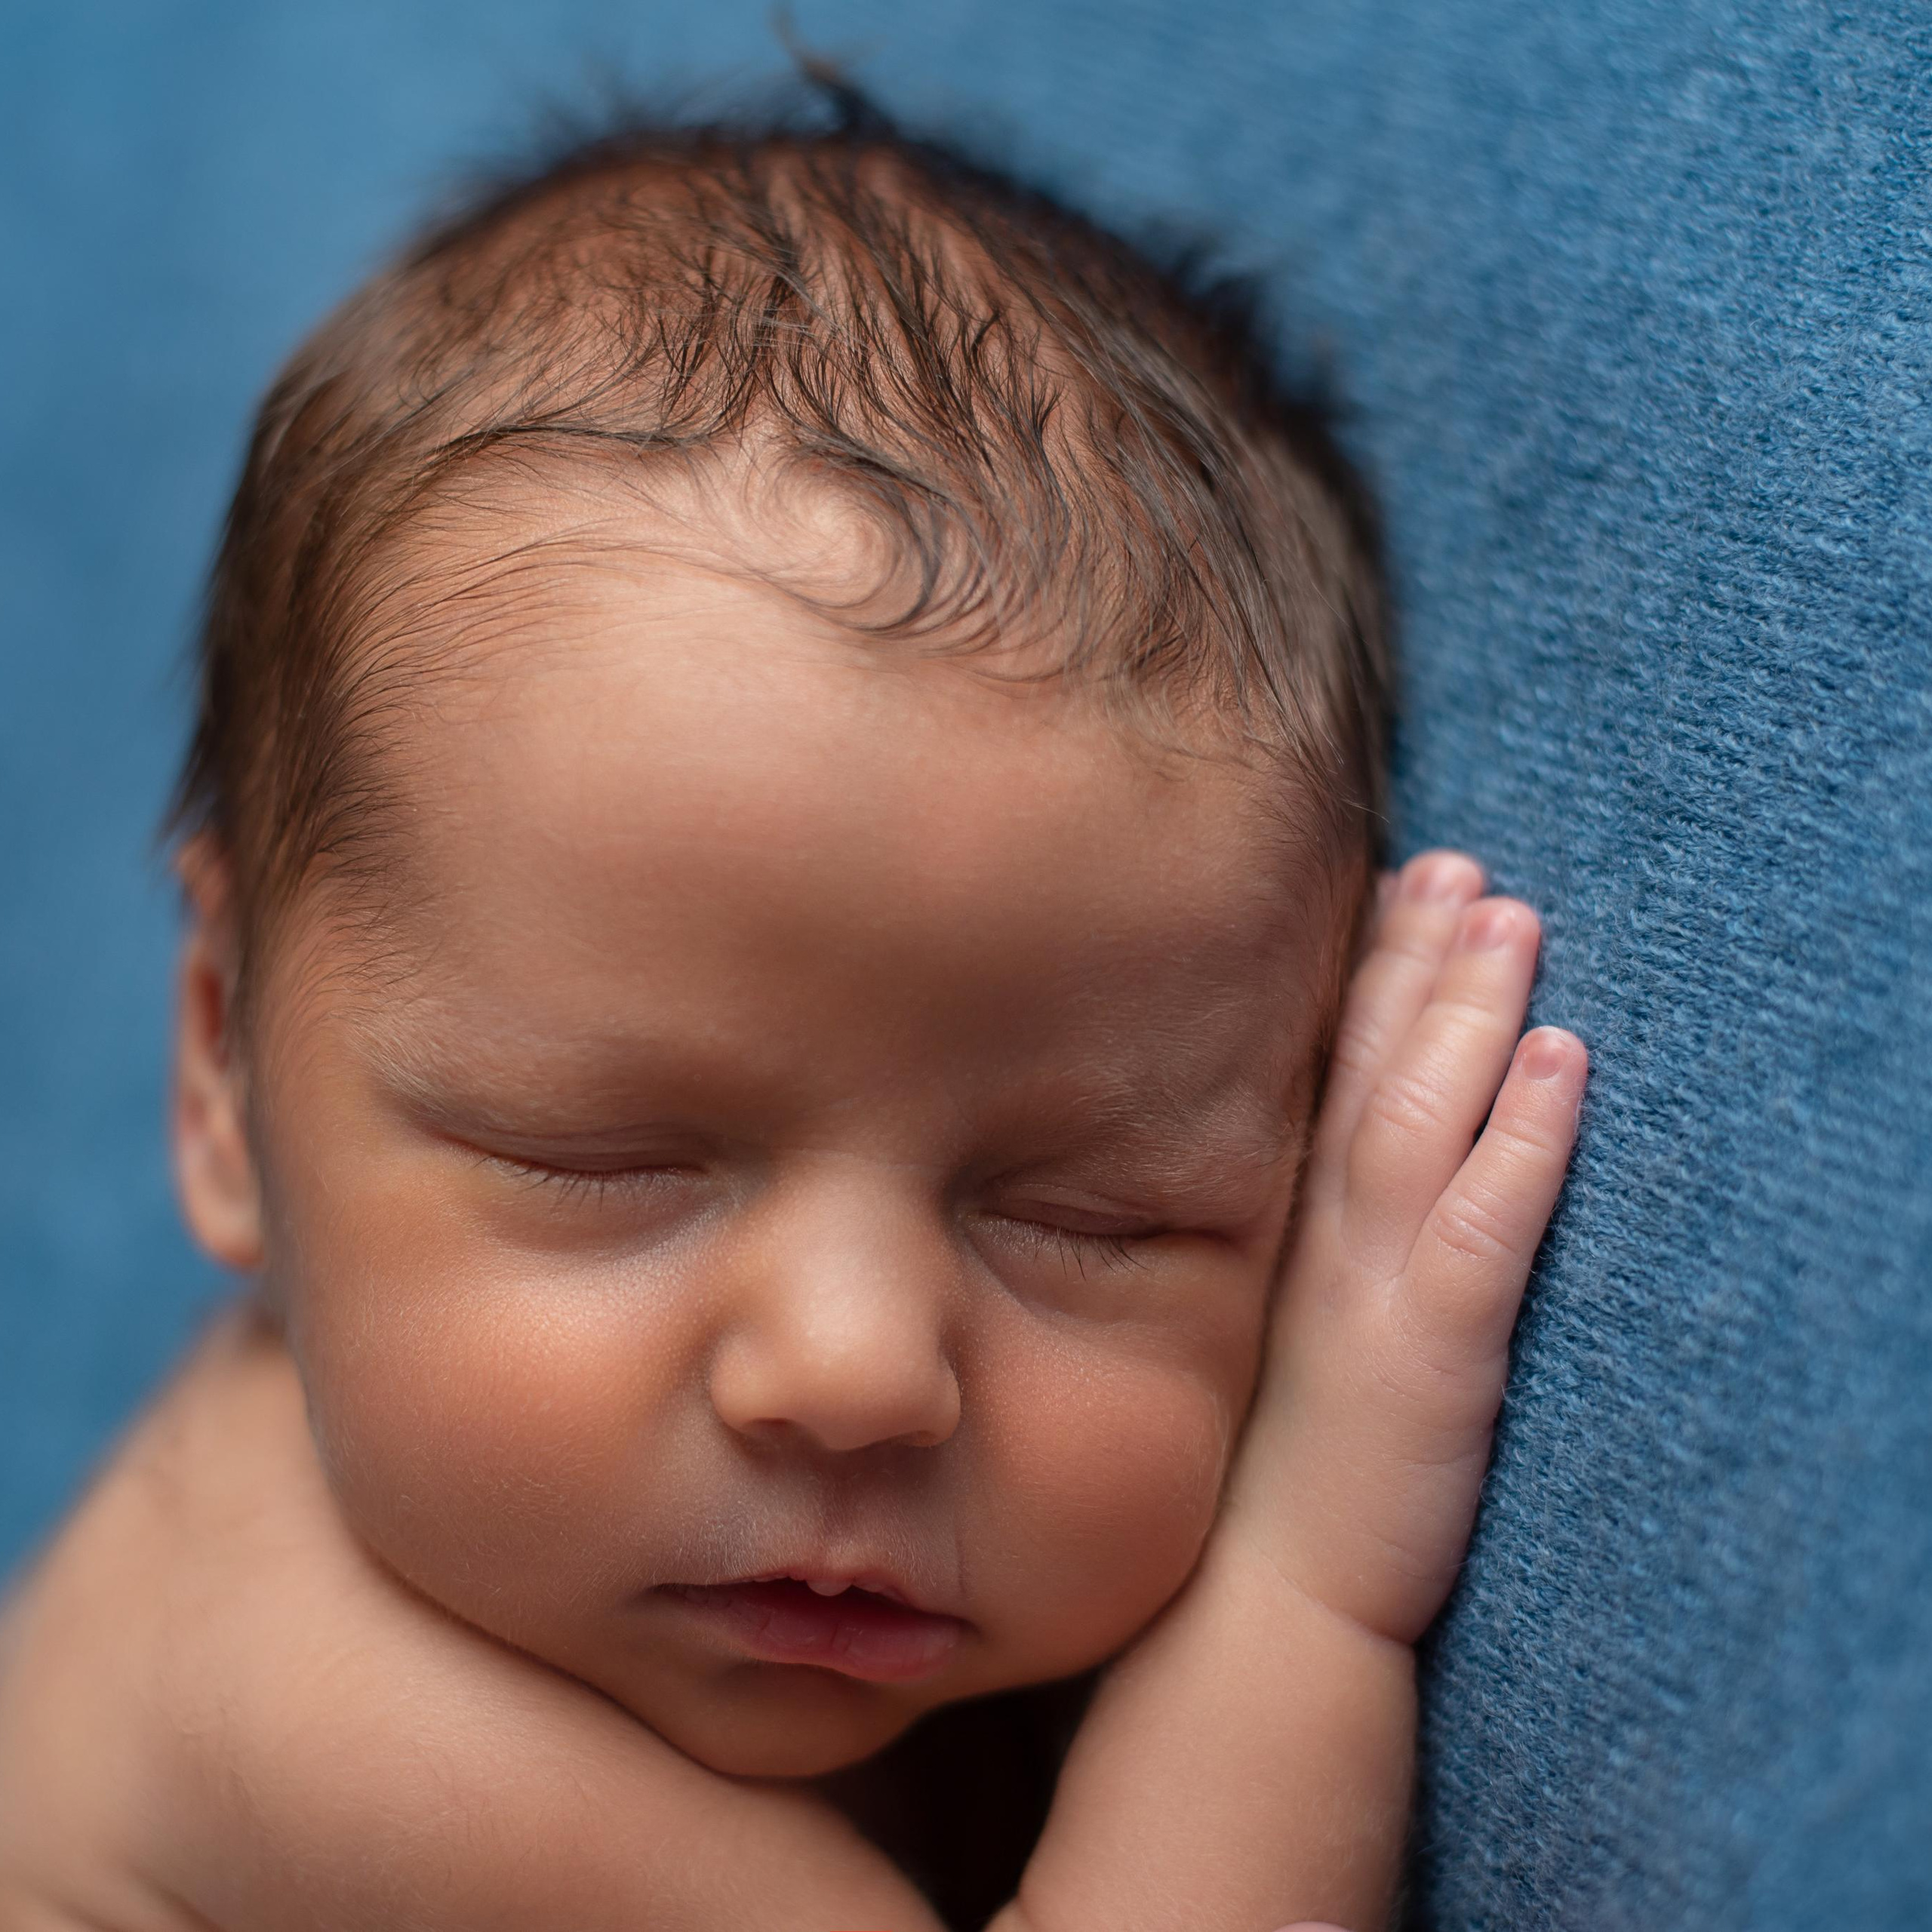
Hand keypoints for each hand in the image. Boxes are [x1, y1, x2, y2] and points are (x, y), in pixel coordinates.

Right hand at [1222, 850, 1586, 1647]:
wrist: (1262, 1601)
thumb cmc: (1275, 1466)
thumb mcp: (1276, 1329)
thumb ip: (1297, 1242)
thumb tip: (1318, 1171)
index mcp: (1284, 1226)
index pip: (1321, 1073)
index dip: (1362, 973)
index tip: (1393, 883)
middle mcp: (1320, 1235)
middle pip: (1370, 1067)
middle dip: (1415, 957)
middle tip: (1457, 862)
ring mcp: (1372, 1286)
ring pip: (1421, 1118)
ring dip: (1466, 1011)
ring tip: (1511, 915)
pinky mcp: (1433, 1351)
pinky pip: (1482, 1225)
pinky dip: (1521, 1139)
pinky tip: (1557, 1063)